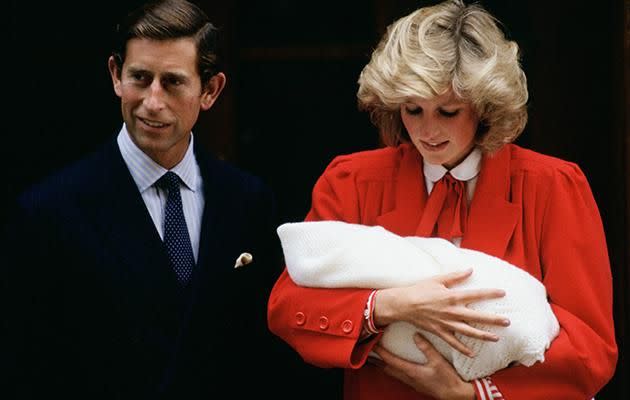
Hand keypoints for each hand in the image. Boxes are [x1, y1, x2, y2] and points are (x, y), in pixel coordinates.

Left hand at [371, 333, 474, 399]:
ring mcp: (412, 382)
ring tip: (379, 358)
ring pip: (393, 373)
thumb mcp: (438, 361)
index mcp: (411, 371)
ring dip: (384, 365)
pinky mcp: (416, 384)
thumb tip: (416, 335)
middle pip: (387, 368)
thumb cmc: (447, 379)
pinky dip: (394, 369)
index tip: (372, 345)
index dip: (380, 352)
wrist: (455, 395)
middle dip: (377, 360)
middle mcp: (408, 378)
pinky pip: (400, 376)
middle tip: (371, 351)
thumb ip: (426, 347)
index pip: (390, 360)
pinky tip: (396, 366)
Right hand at [373, 268, 509, 355]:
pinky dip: (463, 348)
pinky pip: (453, 342)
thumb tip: (470, 270)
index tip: (503, 293)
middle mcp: (451, 311)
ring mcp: (446, 323)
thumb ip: (455, 276)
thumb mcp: (437, 280)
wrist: (403, 304)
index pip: (475, 295)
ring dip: (483, 336)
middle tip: (507, 322)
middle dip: (493, 320)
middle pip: (476, 317)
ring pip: (468, 332)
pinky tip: (473, 353)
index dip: (489, 293)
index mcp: (452, 297)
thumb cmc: (419, 290)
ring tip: (496, 338)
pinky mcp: (439, 332)